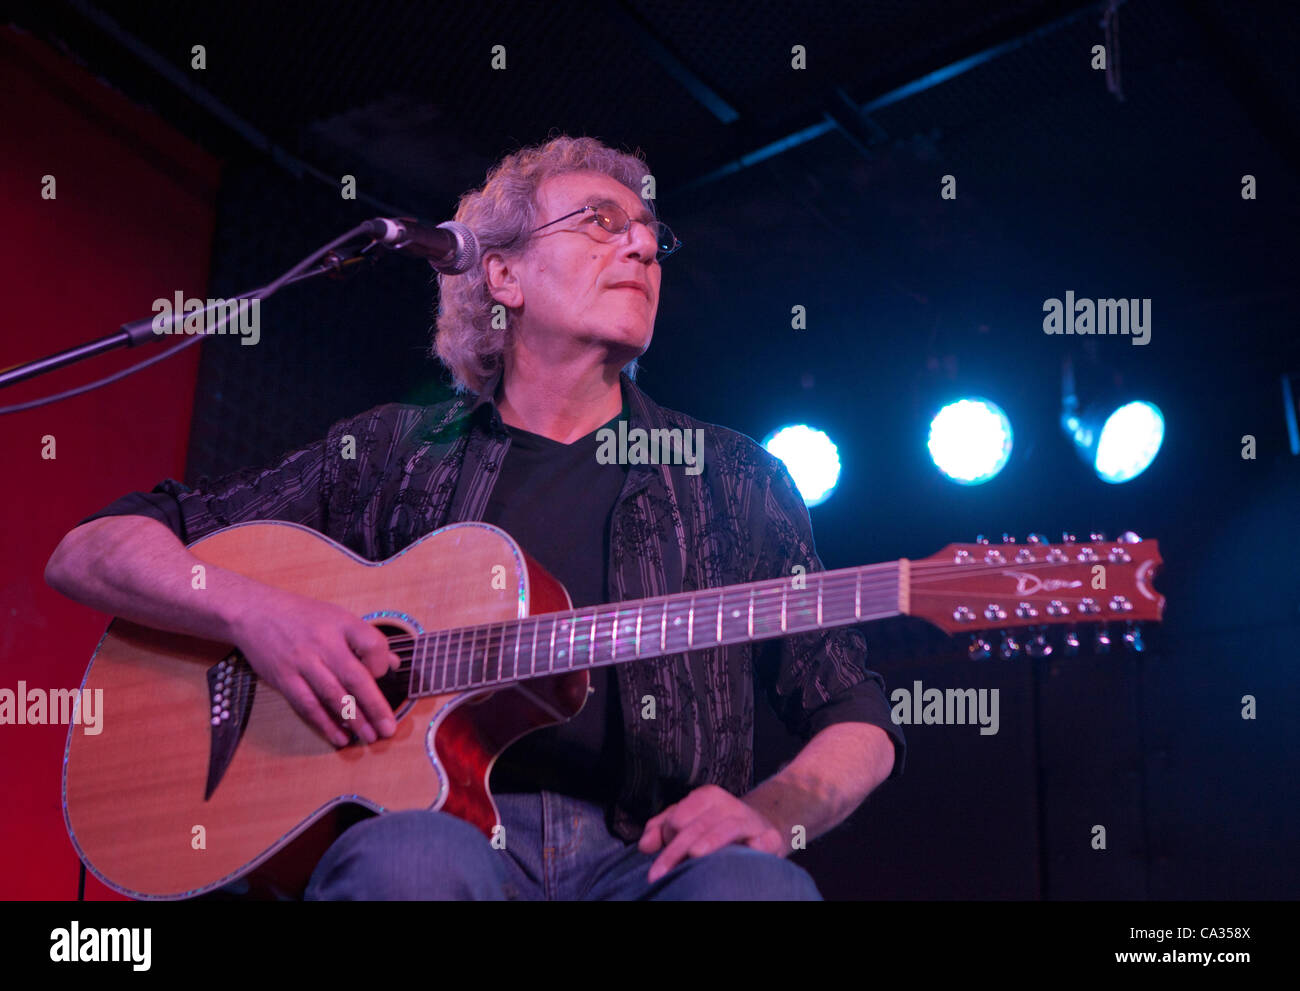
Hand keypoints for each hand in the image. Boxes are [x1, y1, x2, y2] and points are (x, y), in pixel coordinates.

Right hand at [231, 588, 399, 747]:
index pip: (372, 644)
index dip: (382, 664)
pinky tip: (339, 737)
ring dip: (353, 720)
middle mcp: (323, 643)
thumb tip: (393, 663)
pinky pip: (307, 705)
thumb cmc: (301, 615)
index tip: (384, 675)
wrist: (255, 612)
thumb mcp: (337, 617)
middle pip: (355, 677)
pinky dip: (324, 723)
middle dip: (375, 706)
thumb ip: (364, 640)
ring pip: (332, 695)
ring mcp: (302, 662)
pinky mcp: (284, 678)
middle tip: (388, 728)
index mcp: (341, 624)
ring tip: (369, 737)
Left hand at [637, 784, 784, 882]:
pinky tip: (747, 851)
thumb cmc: (717, 828)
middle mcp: (727, 804)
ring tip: (694, 855)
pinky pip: (761, 842)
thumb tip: (645, 846)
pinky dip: (754, 847)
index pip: (678, 817)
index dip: (667, 838)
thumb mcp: (688, 822)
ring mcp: (749, 820)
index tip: (662, 858)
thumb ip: (661, 830)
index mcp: (706, 797)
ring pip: (724, 830)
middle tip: (656, 876)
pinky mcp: (769, 838)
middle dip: (674, 851)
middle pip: (695, 827)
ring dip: (709, 842)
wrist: (764, 828)